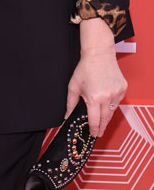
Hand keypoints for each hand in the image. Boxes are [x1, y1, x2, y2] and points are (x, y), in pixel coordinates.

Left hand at [66, 17, 126, 136]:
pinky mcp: (123, 89)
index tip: (93, 135)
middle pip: (106, 119)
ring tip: (102, 121)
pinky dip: (112, 105)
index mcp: (94, 98)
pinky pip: (118, 102)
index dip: (94, 129)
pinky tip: (107, 104)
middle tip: (99, 133)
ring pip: (113, 111)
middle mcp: (107, 97)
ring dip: (107, 116)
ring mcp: (117, 93)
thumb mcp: (73, 86)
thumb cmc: (85, 69)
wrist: (99, 54)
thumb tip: (66, 116)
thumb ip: (70, 104)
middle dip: (102, 127)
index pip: (95, 120)